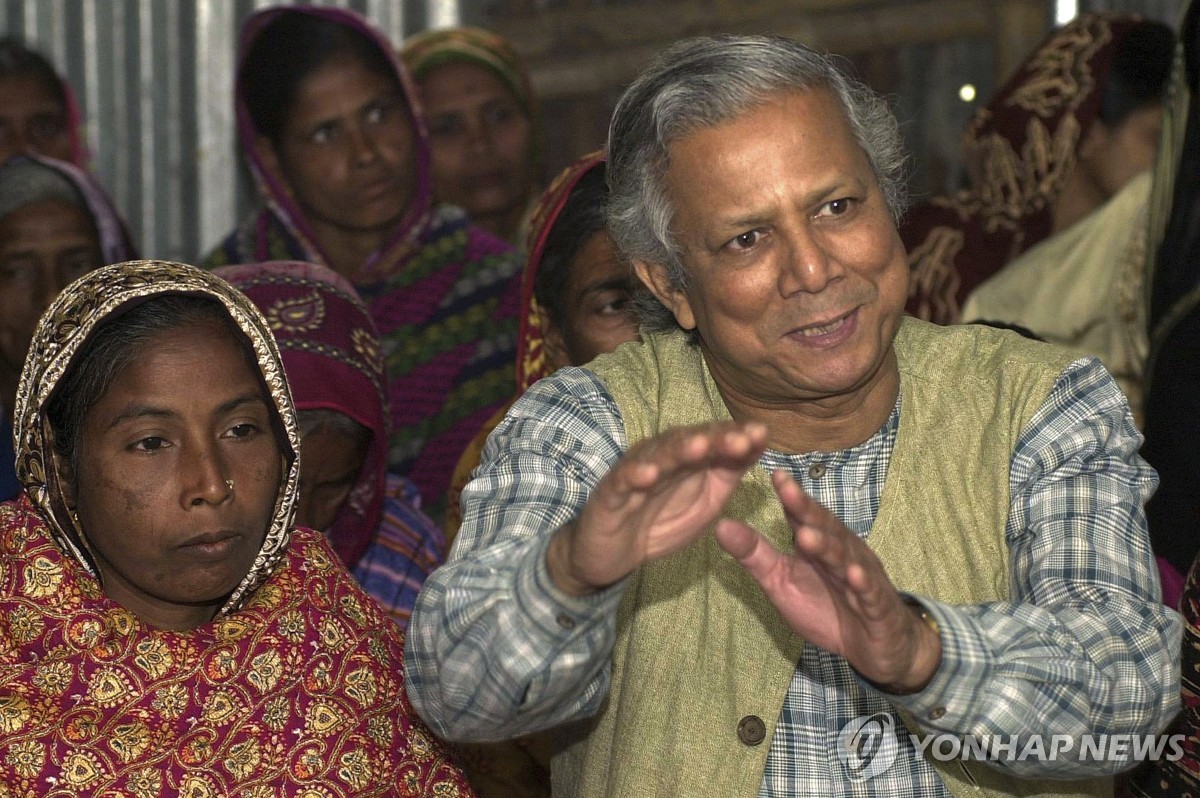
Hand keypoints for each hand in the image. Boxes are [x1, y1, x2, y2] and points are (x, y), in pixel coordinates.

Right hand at [547, 421, 767, 596]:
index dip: (737, 437)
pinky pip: (623, 481)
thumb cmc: (661, 522)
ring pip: (659, 456)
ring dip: (679, 450)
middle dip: (716, 440)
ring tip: (700, 447)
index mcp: (688, 459)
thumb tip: (758, 444)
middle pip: (691, 442)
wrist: (612, 555)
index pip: (715, 441)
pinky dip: (635, 475)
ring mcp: (636, 472)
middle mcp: (662, 457)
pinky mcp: (610, 493)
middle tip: (741, 440)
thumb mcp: (706, 502)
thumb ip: (728, 474)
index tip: (762, 434)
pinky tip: (648, 474)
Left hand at [714, 469, 941, 692]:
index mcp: (818, 543)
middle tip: (788, 492)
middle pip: (824, 528)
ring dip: (827, 547)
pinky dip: (862, 583)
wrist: (873, 646)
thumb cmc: (825, 607)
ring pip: (844, 558)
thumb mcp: (780, 581)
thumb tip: (720, 525)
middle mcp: (843, 552)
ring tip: (808, 536)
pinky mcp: (878, 605)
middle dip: (807, 511)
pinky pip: (869, 593)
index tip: (773, 474)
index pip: (802, 515)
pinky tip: (854, 575)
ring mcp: (863, 576)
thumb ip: (754, 554)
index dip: (790, 496)